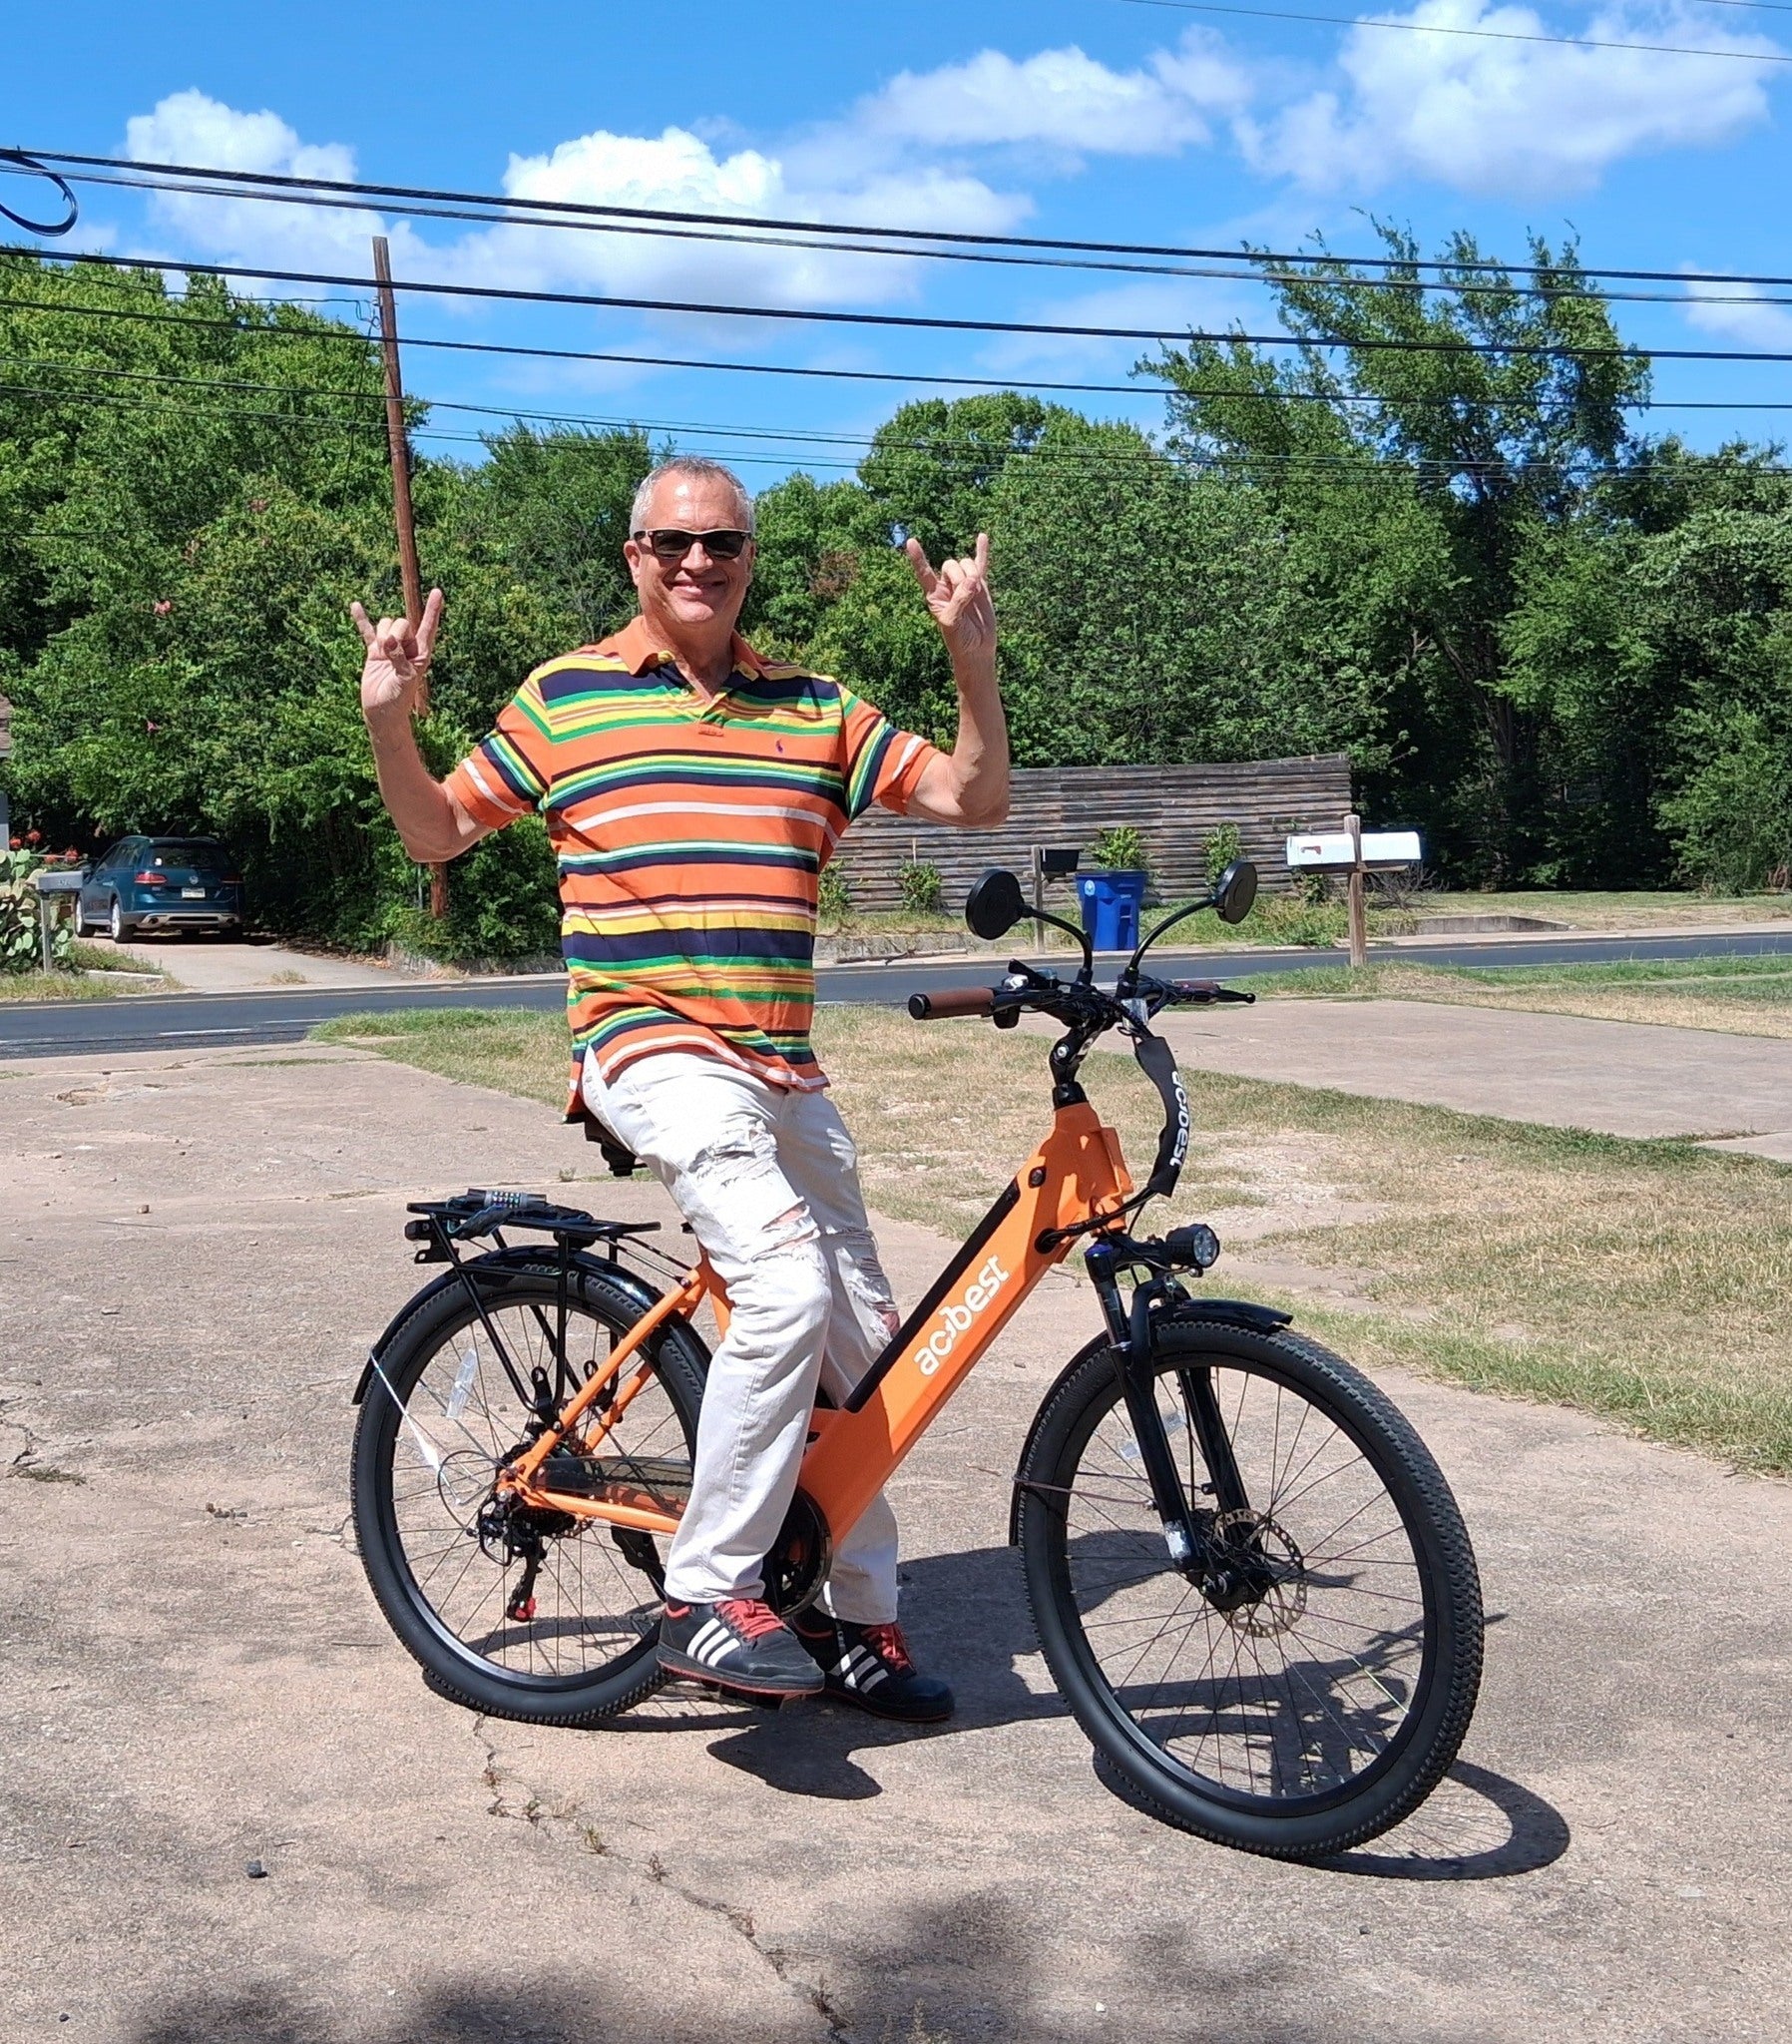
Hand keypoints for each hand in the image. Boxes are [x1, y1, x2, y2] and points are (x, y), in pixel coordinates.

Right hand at [351, 587, 442, 719]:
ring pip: (385, 624)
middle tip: (390, 651)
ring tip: (381, 654)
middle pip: (401, 622)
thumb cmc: (398, 700)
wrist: (382, 712)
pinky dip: (361, 619)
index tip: (438, 591)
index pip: (428, 626)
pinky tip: (355, 605)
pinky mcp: (374, 652)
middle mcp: (407, 647)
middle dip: (394, 632)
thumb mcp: (404, 680)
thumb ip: (399, 658)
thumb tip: (388, 640)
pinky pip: (366, 631)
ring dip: (381, 634)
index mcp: (421, 653)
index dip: (433, 609)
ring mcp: (390, 648)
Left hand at [905, 534, 993, 670]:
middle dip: (959, 576)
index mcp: (934, 594)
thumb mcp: (951, 622)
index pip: (923, 572)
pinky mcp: (980, 585)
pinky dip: (982, 551)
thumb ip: (958, 600)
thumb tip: (972, 581)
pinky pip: (981, 564)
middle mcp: (946, 586)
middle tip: (967, 593)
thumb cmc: (959, 639)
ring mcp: (964, 584)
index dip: (918, 558)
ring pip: (965, 564)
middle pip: (950, 565)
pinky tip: (982, 537)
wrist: (977, 649)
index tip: (911, 542)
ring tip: (975, 592)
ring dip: (972, 573)